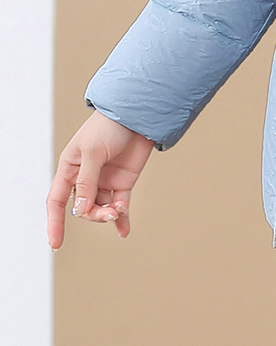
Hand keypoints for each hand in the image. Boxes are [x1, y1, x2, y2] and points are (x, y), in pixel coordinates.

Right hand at [47, 110, 155, 249]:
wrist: (138, 114)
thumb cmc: (109, 126)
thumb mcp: (93, 152)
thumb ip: (87, 181)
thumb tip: (79, 210)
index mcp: (70, 167)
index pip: (56, 200)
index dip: (55, 222)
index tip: (56, 244)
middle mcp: (85, 177)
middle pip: (83, 208)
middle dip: (94, 215)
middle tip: (110, 213)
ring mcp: (105, 180)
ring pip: (101, 209)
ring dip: (110, 215)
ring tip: (120, 210)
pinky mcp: (123, 181)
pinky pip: (120, 204)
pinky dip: (122, 218)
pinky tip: (124, 231)